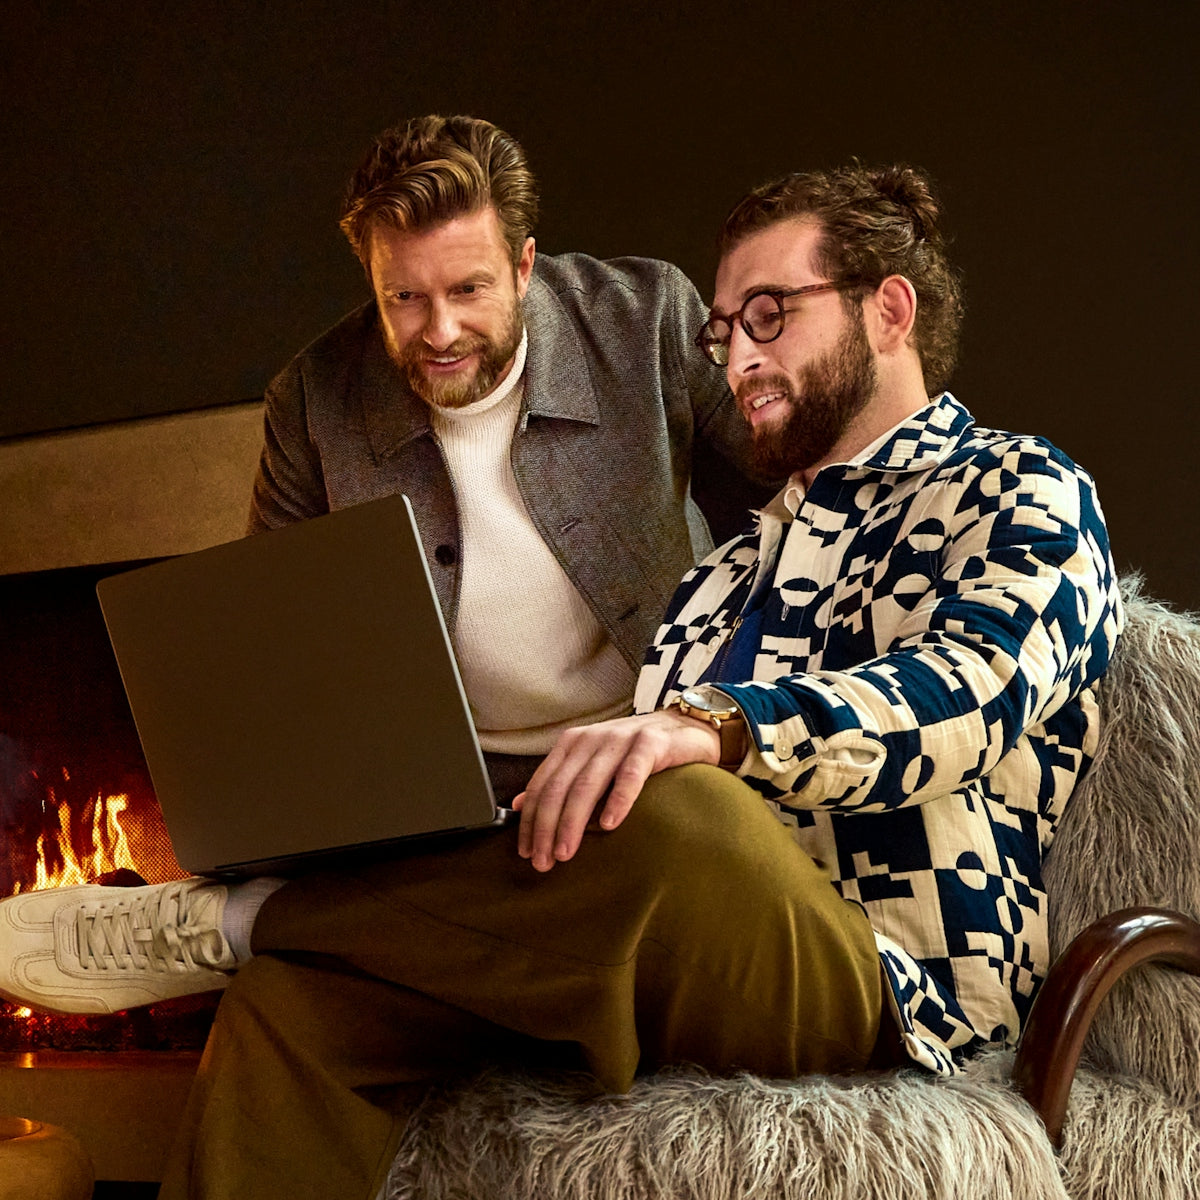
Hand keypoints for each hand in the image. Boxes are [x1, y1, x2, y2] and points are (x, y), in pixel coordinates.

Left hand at [511, 709, 720, 871]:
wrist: (686, 727)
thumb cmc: (636, 753)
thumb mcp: (592, 763)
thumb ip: (560, 781)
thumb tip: (518, 805)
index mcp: (572, 743)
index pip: (542, 785)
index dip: (530, 820)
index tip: (525, 851)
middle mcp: (592, 738)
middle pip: (560, 788)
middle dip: (546, 827)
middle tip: (543, 861)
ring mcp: (621, 739)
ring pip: (588, 784)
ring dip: (573, 822)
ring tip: (566, 852)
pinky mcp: (651, 743)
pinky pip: (630, 774)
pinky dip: (618, 800)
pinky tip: (610, 824)